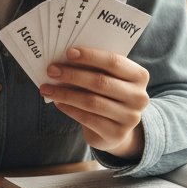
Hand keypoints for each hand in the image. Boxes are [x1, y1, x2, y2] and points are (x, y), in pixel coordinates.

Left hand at [38, 46, 148, 161]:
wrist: (117, 129)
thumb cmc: (108, 95)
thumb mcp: (109, 79)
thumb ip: (95, 68)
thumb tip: (64, 59)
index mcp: (139, 76)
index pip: (114, 62)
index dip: (90, 56)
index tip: (68, 52)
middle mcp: (139, 97)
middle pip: (101, 82)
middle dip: (72, 75)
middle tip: (51, 70)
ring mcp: (130, 118)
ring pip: (92, 101)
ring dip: (65, 93)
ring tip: (47, 88)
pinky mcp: (117, 134)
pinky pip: (88, 119)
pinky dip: (70, 109)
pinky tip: (57, 102)